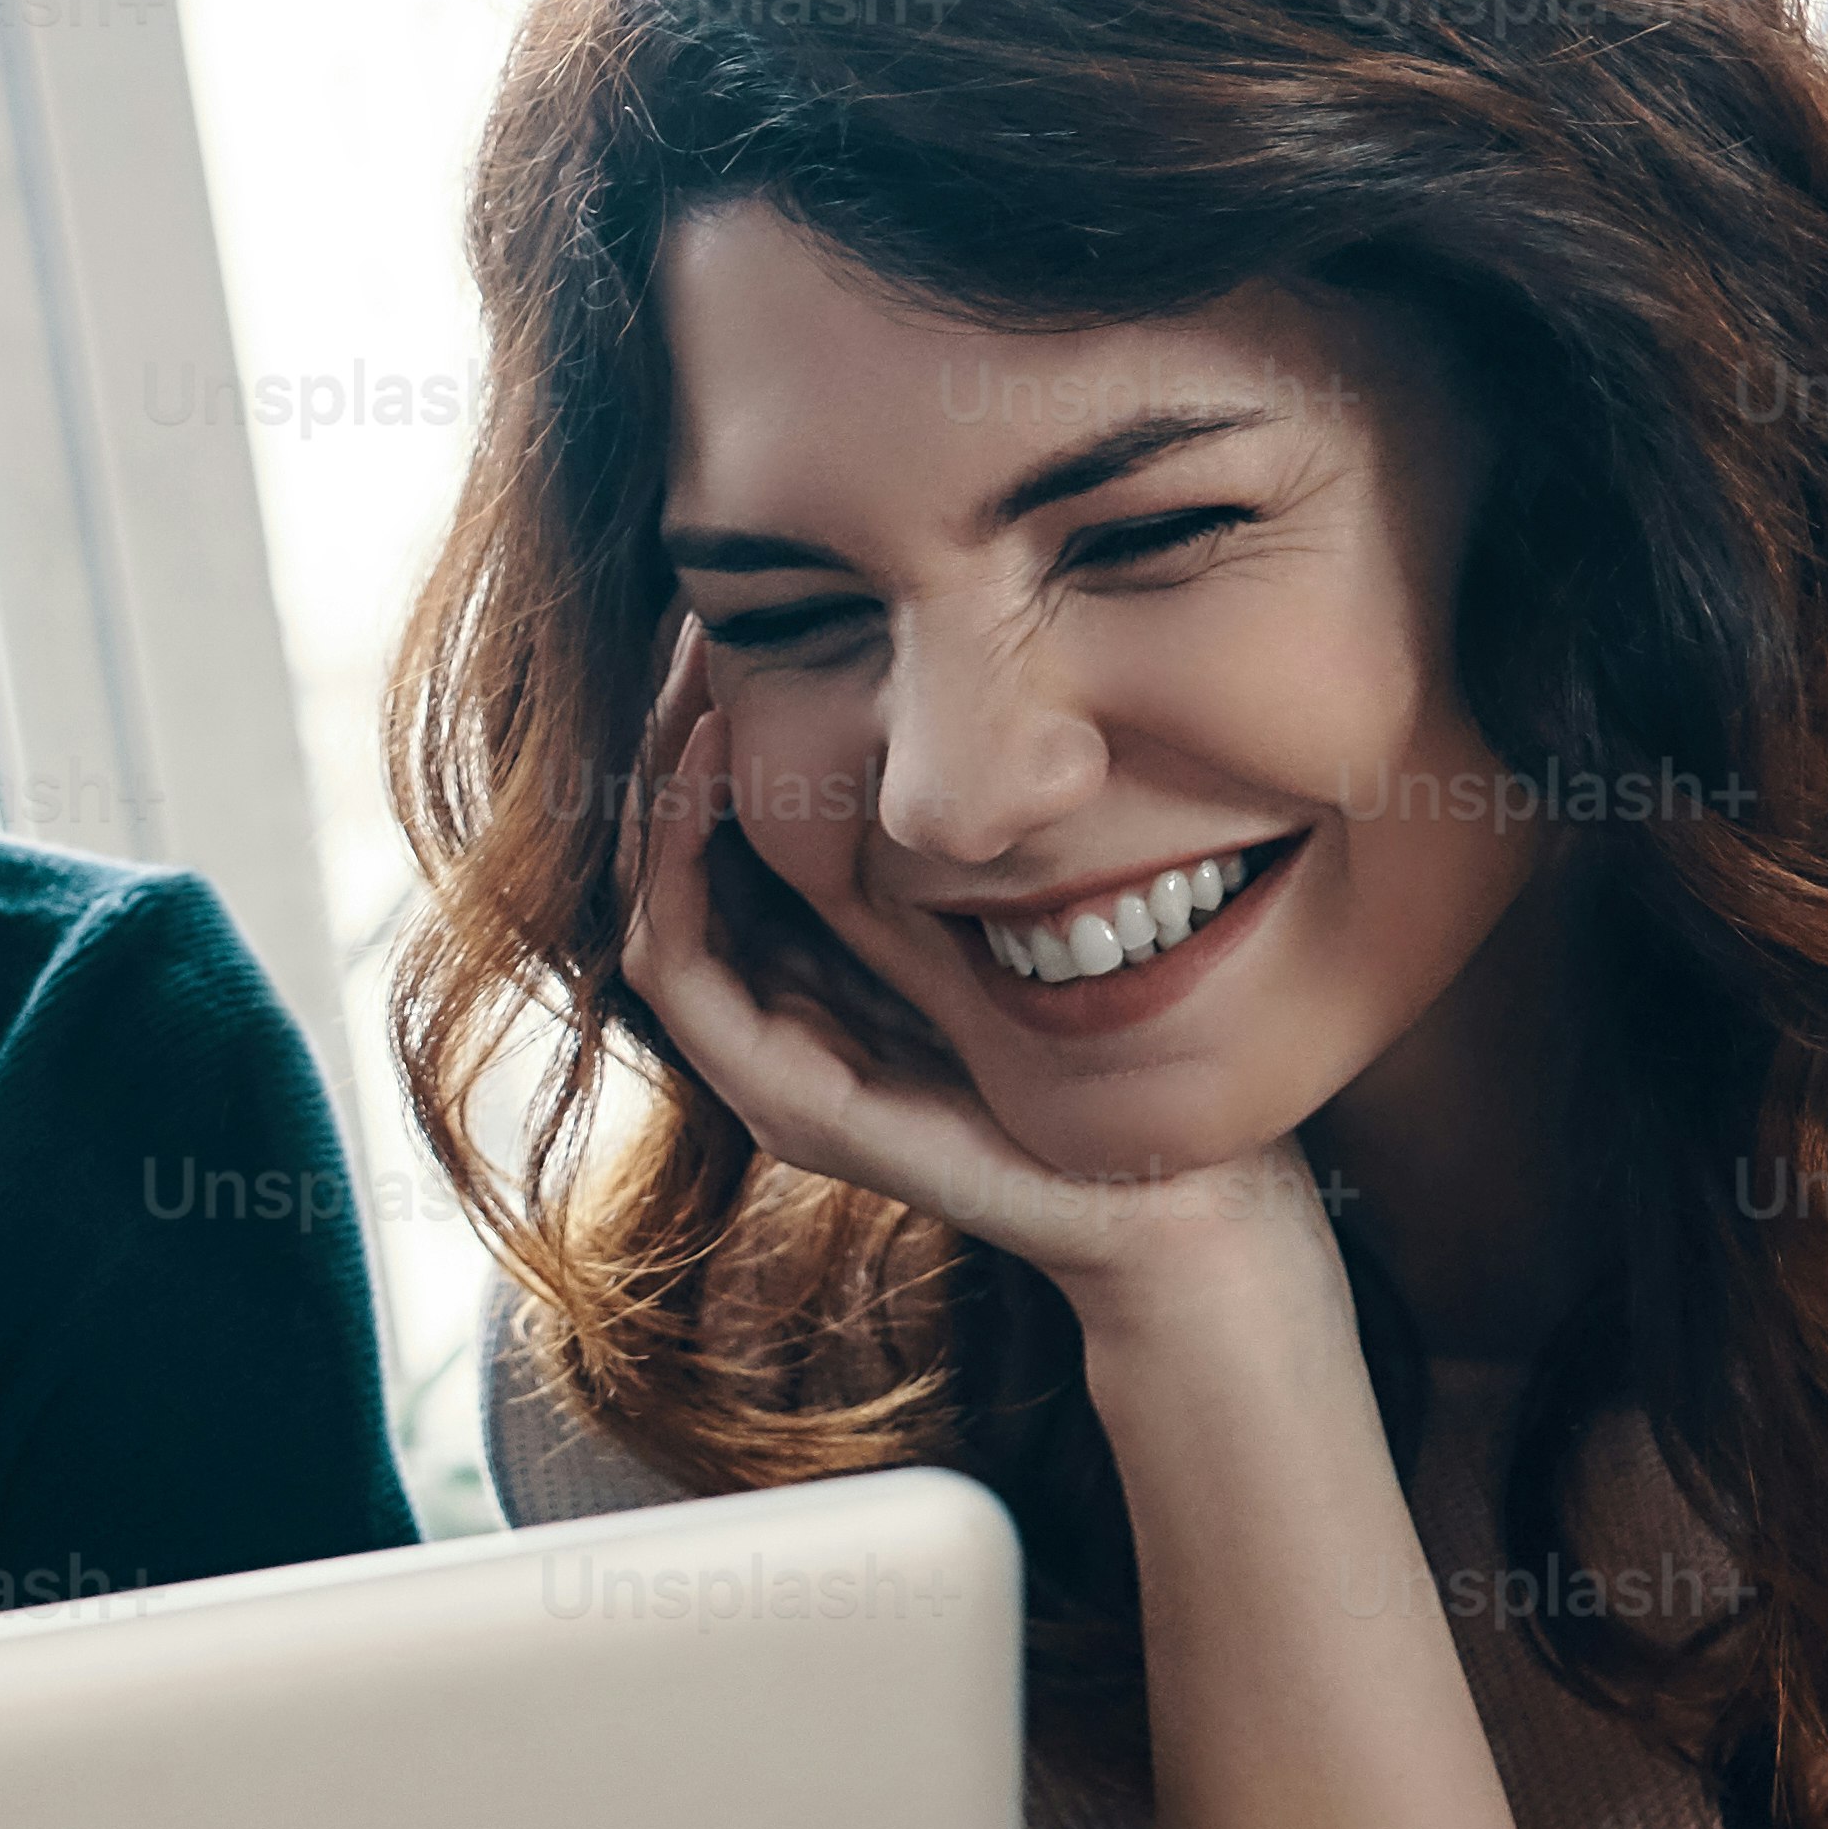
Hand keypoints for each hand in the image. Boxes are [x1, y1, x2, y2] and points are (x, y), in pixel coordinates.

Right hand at [607, 630, 1330, 1327]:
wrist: (1175, 1203)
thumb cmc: (1124, 1059)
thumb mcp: (1020, 909)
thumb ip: (954, 850)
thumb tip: (917, 703)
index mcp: (819, 985)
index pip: (713, 851)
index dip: (703, 737)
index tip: (730, 627)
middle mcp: (777, 1029)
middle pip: (664, 873)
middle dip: (664, 744)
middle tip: (689, 626)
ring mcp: (774, 1071)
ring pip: (653, 911)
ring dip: (653, 794)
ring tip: (688, 683)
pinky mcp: (791, 1102)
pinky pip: (684, 970)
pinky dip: (678, 866)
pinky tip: (711, 765)